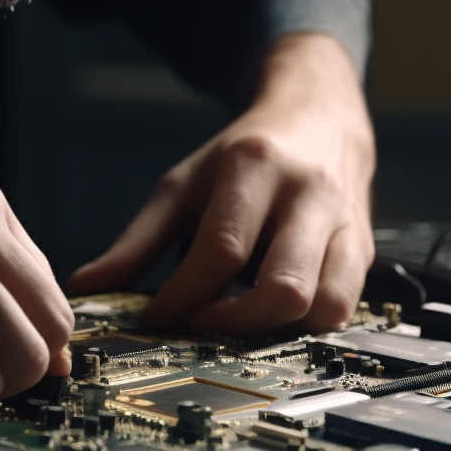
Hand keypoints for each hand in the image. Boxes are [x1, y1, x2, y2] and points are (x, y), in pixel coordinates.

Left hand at [68, 32, 374, 335]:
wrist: (321, 119)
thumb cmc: (244, 156)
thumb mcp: (183, 185)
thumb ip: (136, 242)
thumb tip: (86, 287)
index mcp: (257, 166)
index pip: (222, 249)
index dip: (185, 295)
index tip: (157, 317)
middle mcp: (310, 194)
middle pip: (285, 287)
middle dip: (236, 322)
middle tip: (202, 322)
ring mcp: (346, 224)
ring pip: (326, 307)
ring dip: (278, 330)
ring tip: (240, 321)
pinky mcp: (364, 251)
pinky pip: (344, 308)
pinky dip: (306, 327)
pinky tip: (272, 317)